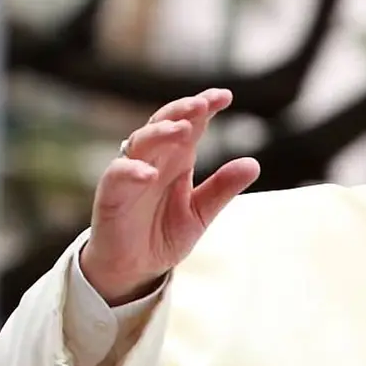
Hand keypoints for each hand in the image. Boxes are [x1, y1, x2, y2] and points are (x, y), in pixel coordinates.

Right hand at [80, 88, 259, 303]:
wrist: (134, 269)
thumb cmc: (163, 234)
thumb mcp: (201, 212)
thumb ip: (223, 188)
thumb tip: (254, 163)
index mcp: (178, 160)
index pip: (191, 124)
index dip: (204, 106)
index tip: (225, 96)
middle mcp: (154, 160)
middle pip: (164, 123)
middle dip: (182, 111)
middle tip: (202, 104)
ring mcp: (131, 175)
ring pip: (140, 142)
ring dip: (160, 133)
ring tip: (182, 129)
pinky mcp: (111, 197)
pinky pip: (117, 176)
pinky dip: (131, 171)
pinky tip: (149, 173)